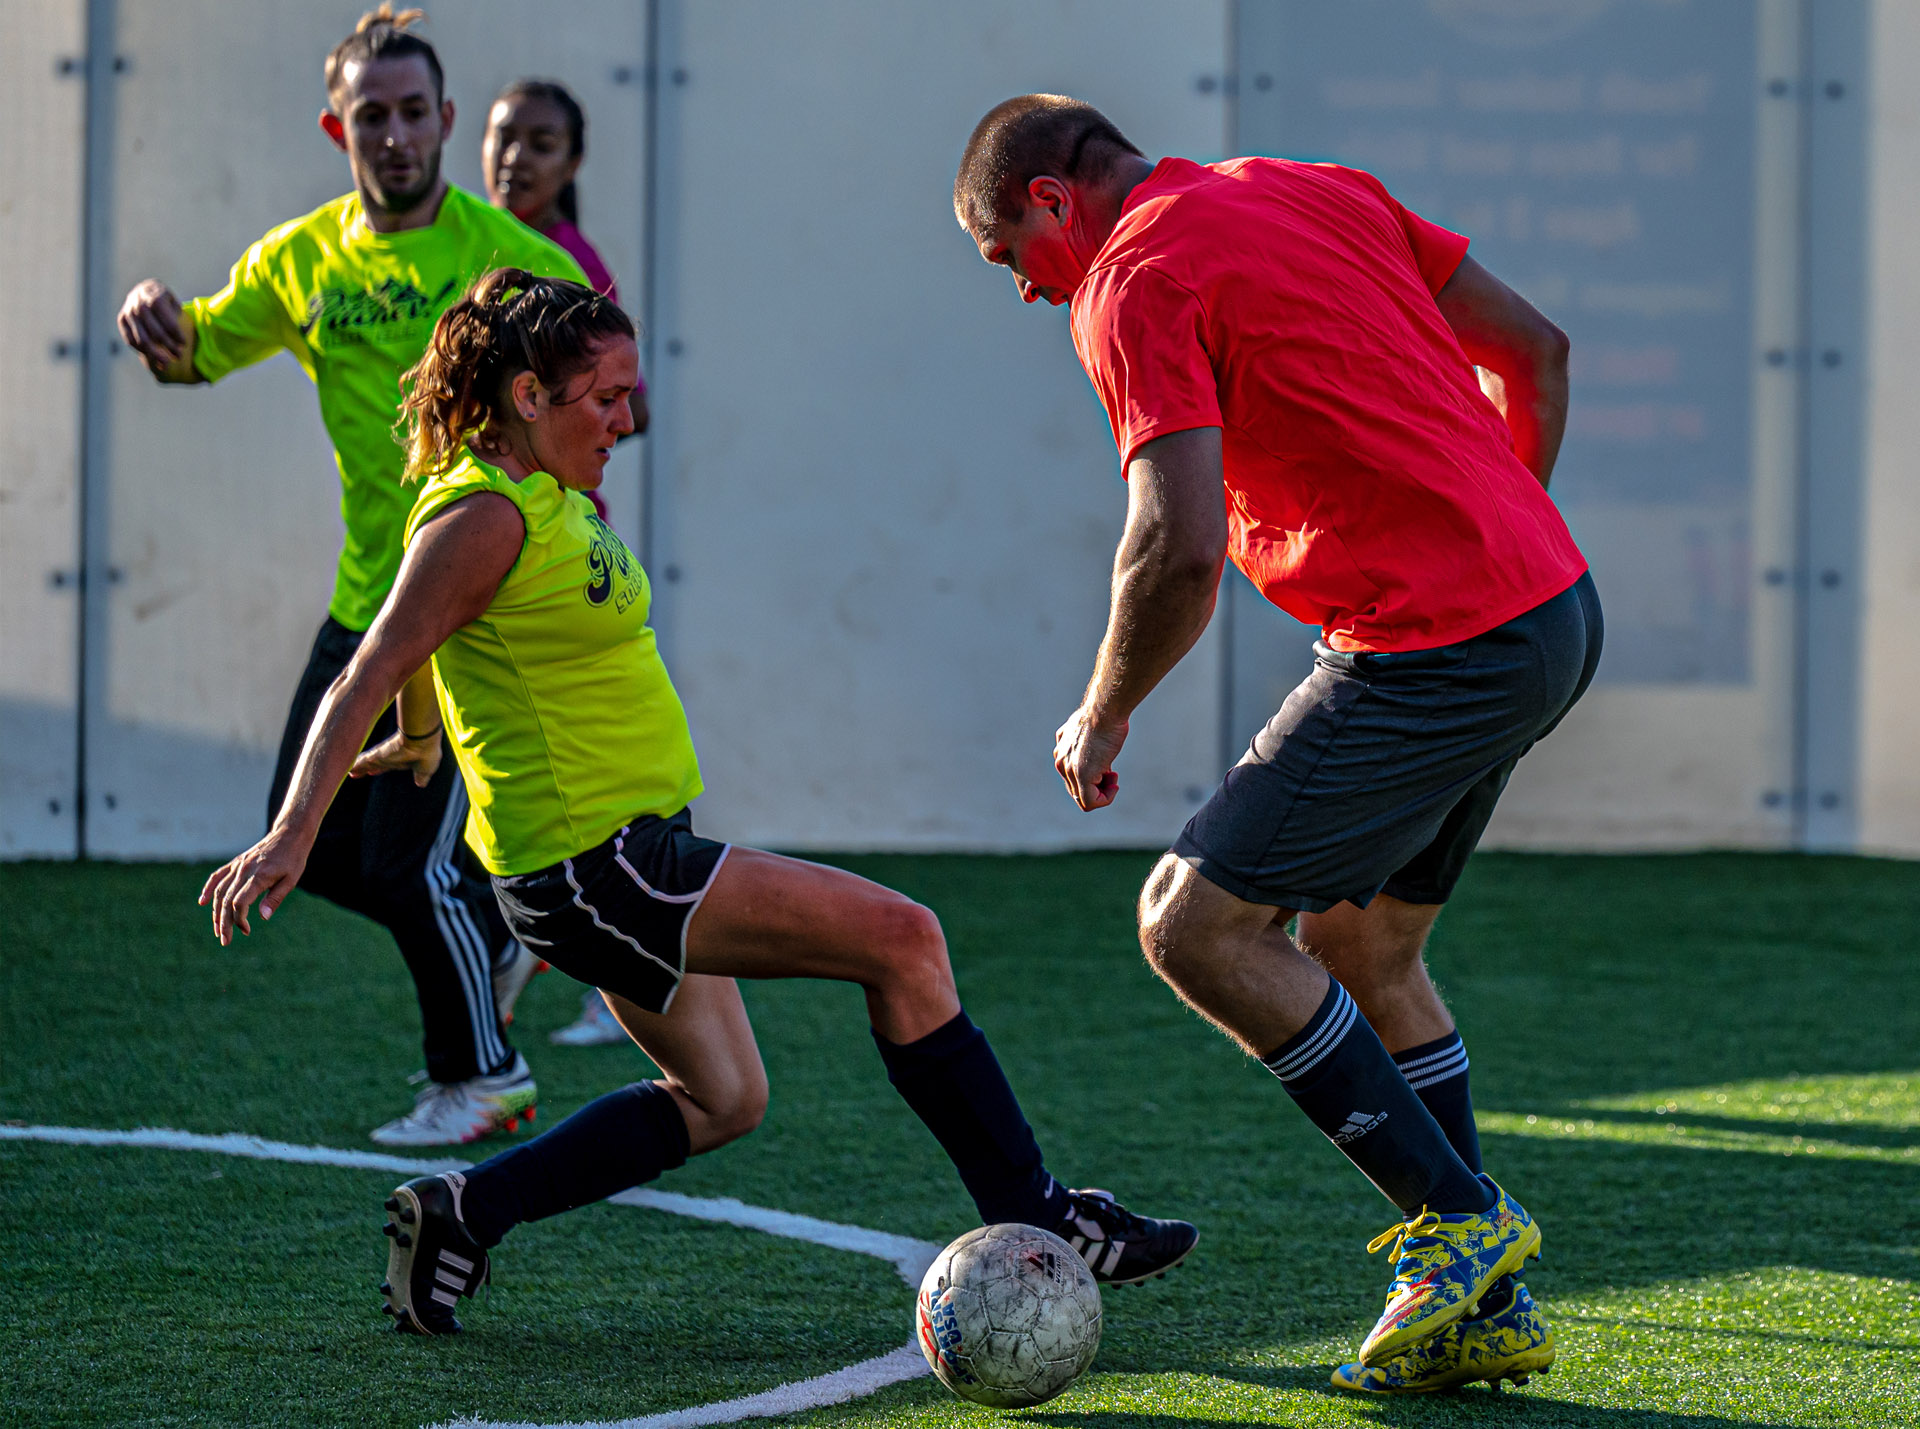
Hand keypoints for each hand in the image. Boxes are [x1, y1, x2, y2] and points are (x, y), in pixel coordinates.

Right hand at [117, 279, 187, 372]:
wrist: (144, 289)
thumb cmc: (165, 299)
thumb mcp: (173, 301)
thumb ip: (176, 314)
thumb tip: (181, 338)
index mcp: (155, 298)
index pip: (169, 323)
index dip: (177, 336)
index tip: (184, 344)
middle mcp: (139, 304)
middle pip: (156, 334)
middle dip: (169, 347)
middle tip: (179, 356)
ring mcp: (128, 312)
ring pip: (142, 340)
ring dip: (155, 354)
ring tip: (166, 364)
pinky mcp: (121, 319)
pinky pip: (131, 340)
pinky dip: (142, 351)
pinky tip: (153, 357)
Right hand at [199, 827, 309, 945]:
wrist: (289, 835)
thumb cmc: (293, 859)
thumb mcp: (291, 880)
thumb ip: (275, 899)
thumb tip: (263, 918)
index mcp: (259, 876)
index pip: (239, 902)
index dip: (238, 919)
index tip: (246, 930)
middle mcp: (244, 870)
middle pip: (226, 900)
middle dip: (224, 923)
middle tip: (225, 940)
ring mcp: (238, 865)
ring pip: (219, 891)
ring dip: (216, 912)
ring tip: (218, 929)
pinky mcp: (236, 862)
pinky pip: (217, 876)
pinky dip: (208, 889)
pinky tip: (202, 902)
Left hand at [349, 728, 442, 787]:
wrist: (422, 740)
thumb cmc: (428, 752)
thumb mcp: (425, 769)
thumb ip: (422, 776)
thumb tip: (421, 783)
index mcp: (402, 759)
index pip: (387, 765)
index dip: (378, 769)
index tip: (371, 772)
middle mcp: (390, 757)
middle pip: (373, 764)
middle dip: (364, 768)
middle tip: (354, 773)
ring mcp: (382, 756)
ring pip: (365, 762)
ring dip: (357, 768)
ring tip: (349, 772)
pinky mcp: (375, 756)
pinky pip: (361, 762)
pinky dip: (355, 766)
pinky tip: (348, 770)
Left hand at [1054, 704, 1126, 810]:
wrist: (1104, 710)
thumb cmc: (1103, 716)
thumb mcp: (1089, 730)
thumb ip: (1084, 744)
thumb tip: (1093, 753)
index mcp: (1060, 753)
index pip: (1072, 779)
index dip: (1093, 779)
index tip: (1108, 768)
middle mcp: (1061, 763)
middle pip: (1077, 790)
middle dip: (1098, 786)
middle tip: (1112, 772)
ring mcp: (1070, 771)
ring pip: (1084, 799)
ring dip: (1103, 792)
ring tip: (1113, 776)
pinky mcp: (1082, 775)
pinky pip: (1089, 803)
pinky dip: (1105, 799)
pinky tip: (1114, 785)